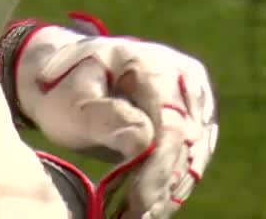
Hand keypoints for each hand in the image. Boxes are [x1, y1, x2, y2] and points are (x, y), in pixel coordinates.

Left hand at [0, 14, 217, 218]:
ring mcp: (195, 97)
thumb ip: (105, 118)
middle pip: (186, 142)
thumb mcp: (73, 103)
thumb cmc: (67, 91)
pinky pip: (194, 158)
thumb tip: (143, 141)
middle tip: (135, 217)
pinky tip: (151, 206)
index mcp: (152, 63)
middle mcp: (184, 75)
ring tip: (139, 216)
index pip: (170, 123)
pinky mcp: (198, 118)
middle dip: (162, 186)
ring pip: (195, 155)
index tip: (139, 203)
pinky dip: (173, 185)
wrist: (75, 79)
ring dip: (170, 192)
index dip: (158, 168)